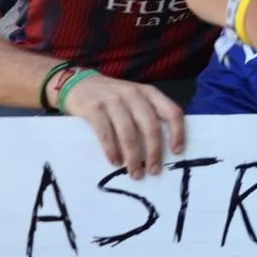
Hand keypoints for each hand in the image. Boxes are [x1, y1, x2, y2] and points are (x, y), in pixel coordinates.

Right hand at [63, 74, 186, 178]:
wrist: (79, 83)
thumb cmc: (113, 97)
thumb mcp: (136, 98)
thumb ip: (149, 114)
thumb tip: (163, 148)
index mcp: (149, 93)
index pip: (171, 112)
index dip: (177, 133)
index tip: (177, 152)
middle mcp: (133, 94)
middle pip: (150, 126)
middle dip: (154, 152)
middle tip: (153, 171)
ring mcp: (113, 100)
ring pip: (129, 133)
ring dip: (133, 157)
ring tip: (135, 173)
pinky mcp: (93, 107)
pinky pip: (105, 133)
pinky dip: (111, 150)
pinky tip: (115, 161)